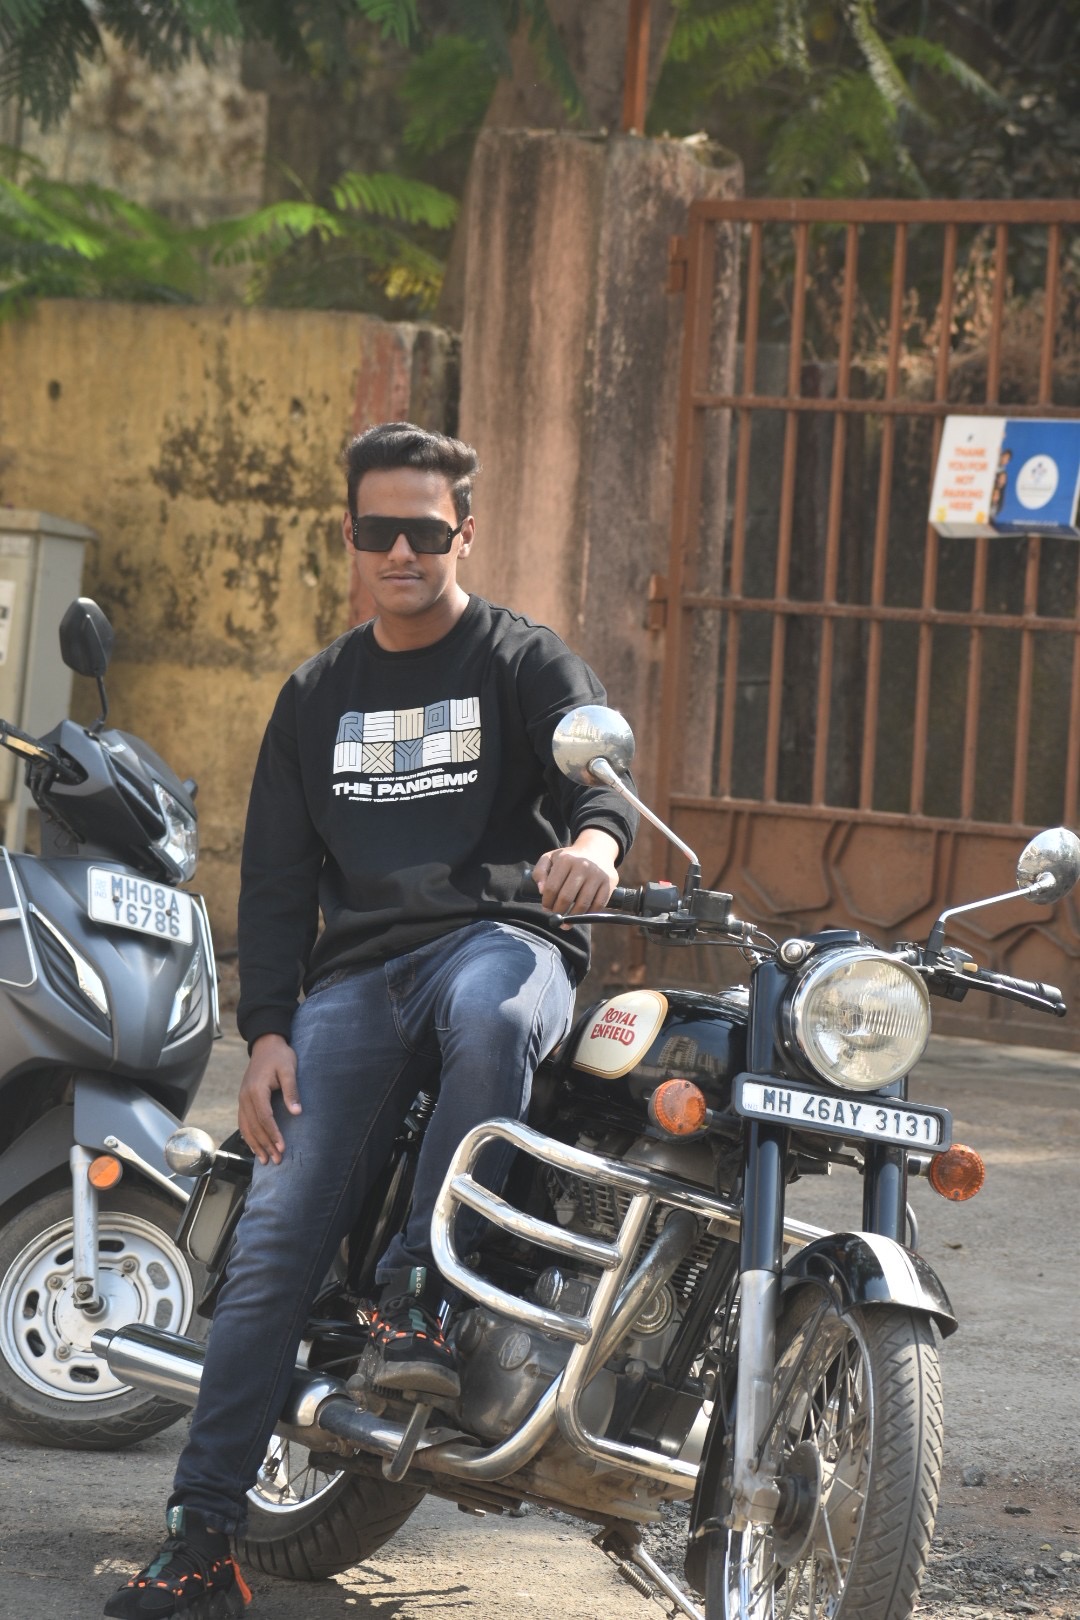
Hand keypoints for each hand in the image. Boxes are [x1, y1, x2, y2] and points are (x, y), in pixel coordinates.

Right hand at [238, 1034, 300, 1164]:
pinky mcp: (243, 1100)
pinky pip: (243, 1122)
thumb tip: (297, 1113)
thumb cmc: (280, 1056)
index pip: (265, 1118)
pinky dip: (248, 1136)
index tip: (282, 1147)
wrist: (266, 1045)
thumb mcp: (289, 1070)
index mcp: (256, 1090)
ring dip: (256, 1145)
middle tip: (277, 1160)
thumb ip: (292, 1091)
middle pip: (255, 1126)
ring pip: (246, 1127)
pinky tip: (254, 1147)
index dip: (273, 1134)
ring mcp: (242, 1099)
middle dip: (266, 1145)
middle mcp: (245, 1097)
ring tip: (265, 1160)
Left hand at [534, 830, 618, 923]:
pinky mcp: (609, 882)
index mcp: (565, 860)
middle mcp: (582, 865)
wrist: (597, 850)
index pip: (552, 888)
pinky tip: (581, 916)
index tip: (546, 908)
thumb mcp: (550, 858)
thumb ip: (540, 872)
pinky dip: (589, 914)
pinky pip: (598, 905)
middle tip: (556, 916)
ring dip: (572, 917)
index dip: (547, 902)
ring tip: (567, 921)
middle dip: (558, 911)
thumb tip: (541, 891)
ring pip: (583, 904)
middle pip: (566, 898)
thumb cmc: (569, 858)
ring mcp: (597, 874)